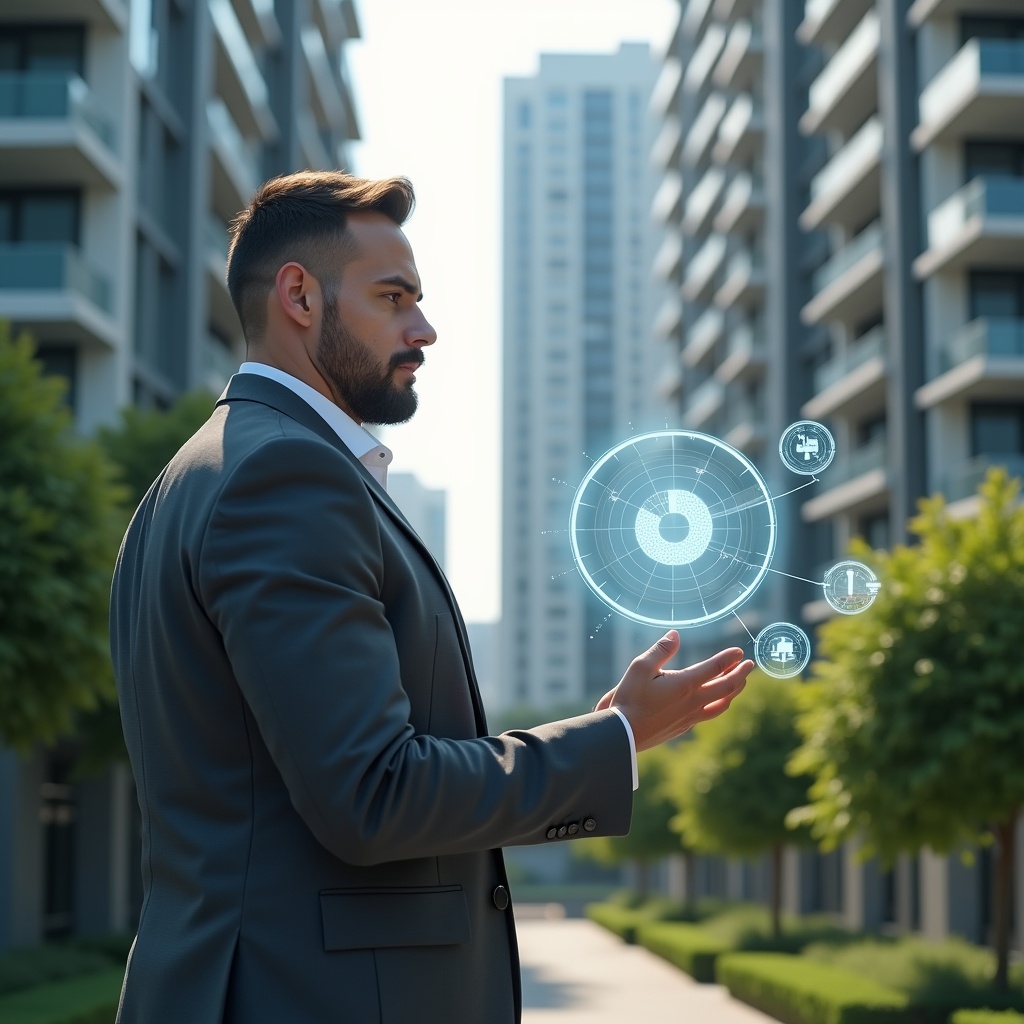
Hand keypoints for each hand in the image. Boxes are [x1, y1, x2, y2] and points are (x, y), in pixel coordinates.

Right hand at [594, 630, 751, 751]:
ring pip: (722, 704)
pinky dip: (719, 704)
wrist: (622, 735)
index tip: (739, 651)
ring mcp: (691, 717)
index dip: (729, 658)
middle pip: (726, 687)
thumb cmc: (629, 698)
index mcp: (685, 684)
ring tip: (740, 683)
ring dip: (734, 691)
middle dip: (741, 674)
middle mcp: (693, 702)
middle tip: (750, 665)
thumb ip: (660, 650)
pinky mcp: (684, 727)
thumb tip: (675, 634)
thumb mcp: (640, 667)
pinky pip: (709, 715)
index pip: (715, 668)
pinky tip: (716, 702)